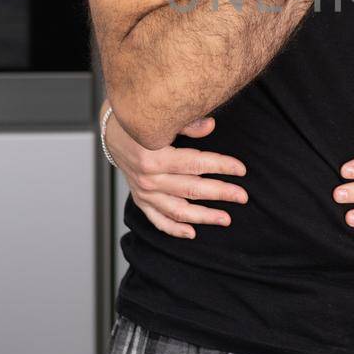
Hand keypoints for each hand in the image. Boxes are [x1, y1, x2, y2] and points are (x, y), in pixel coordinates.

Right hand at [103, 105, 247, 239]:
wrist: (111, 132)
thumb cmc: (140, 122)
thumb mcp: (161, 119)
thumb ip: (186, 125)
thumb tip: (210, 126)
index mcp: (155, 156)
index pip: (195, 163)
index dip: (220, 166)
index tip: (241, 169)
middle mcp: (149, 178)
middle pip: (191, 188)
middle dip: (220, 192)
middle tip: (243, 196)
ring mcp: (144, 192)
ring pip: (178, 210)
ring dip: (203, 216)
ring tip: (225, 219)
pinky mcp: (140, 200)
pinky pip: (158, 220)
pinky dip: (174, 229)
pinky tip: (192, 234)